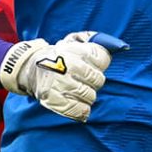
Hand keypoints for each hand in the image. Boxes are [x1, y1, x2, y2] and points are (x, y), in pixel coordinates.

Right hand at [0, 31, 125, 122]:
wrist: (30, 68)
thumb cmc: (59, 56)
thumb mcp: (72, 42)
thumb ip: (93, 41)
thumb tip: (121, 46)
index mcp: (74, 51)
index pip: (102, 59)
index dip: (100, 65)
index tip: (93, 66)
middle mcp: (68, 67)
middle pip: (98, 80)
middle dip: (94, 82)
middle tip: (85, 80)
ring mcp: (61, 84)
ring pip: (90, 96)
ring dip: (87, 95)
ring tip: (78, 90)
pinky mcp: (54, 99)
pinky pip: (78, 110)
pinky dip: (82, 110)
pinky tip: (79, 105)